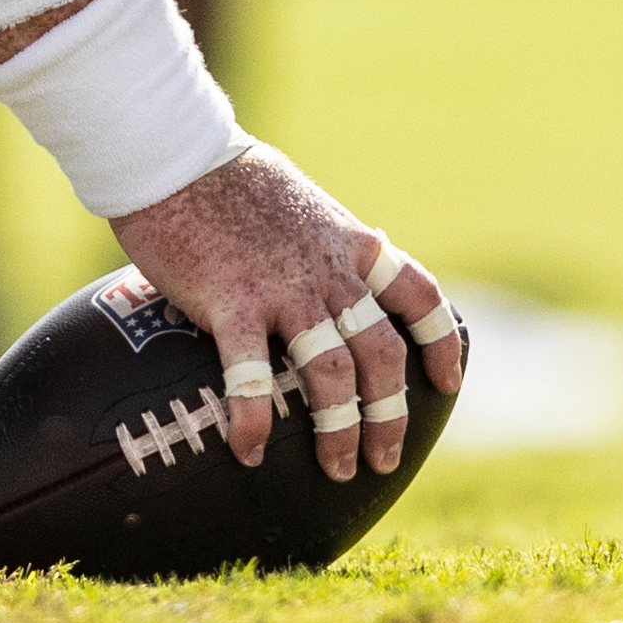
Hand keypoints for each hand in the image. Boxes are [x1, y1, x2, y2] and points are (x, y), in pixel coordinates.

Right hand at [111, 145, 463, 482]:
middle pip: (381, 352)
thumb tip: (325, 261)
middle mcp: (328, 271)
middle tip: (384, 458)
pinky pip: (252, 374)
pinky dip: (254, 418)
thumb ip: (318, 241)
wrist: (175, 152)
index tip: (447, 383)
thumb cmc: (226, 175)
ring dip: (339, 430)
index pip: (418, 293)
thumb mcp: (298, 200)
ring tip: (338, 470)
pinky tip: (248, 452)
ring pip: (333, 372)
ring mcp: (283, 289)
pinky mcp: (232, 302)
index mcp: (349, 243)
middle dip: (390, 413)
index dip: (439, 342)